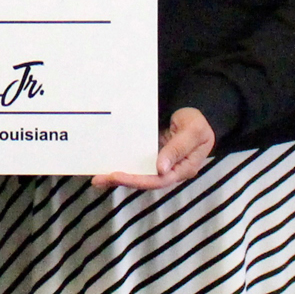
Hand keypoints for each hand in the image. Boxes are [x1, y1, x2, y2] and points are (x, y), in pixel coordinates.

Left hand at [95, 107, 215, 191]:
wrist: (194, 112)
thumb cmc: (197, 122)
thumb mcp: (193, 131)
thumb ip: (178, 148)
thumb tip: (161, 169)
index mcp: (183, 168)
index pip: (160, 180)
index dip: (139, 180)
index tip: (119, 176)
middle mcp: (170, 170)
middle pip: (145, 181)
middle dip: (123, 181)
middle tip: (100, 179)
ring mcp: (160, 164)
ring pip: (138, 175)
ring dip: (118, 177)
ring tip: (97, 179)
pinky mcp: (151, 156)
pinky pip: (136, 164)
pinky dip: (122, 166)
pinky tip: (106, 167)